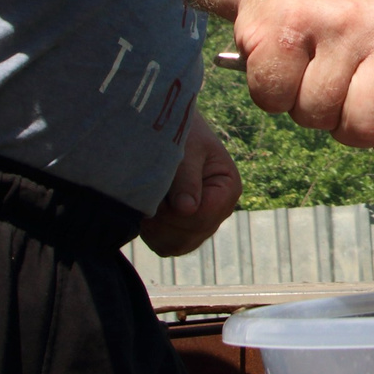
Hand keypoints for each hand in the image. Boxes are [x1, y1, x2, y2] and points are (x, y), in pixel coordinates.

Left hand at [139, 110, 241, 257]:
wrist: (167, 128)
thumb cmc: (180, 131)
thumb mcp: (186, 146)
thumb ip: (186, 177)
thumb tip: (186, 209)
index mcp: (228, 188)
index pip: (203, 217)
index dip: (175, 210)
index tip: (158, 189)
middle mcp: (219, 211)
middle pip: (190, 236)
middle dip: (163, 220)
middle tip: (147, 194)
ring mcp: (201, 223)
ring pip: (176, 246)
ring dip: (155, 228)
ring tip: (146, 200)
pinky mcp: (182, 229)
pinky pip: (165, 246)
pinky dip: (151, 233)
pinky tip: (145, 209)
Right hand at [235, 0, 373, 159]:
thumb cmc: (356, 31)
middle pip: (371, 127)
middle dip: (349, 126)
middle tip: (342, 89)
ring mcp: (335, 21)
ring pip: (318, 117)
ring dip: (308, 107)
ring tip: (313, 69)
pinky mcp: (282, 24)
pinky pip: (274, 99)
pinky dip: (272, 94)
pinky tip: (286, 63)